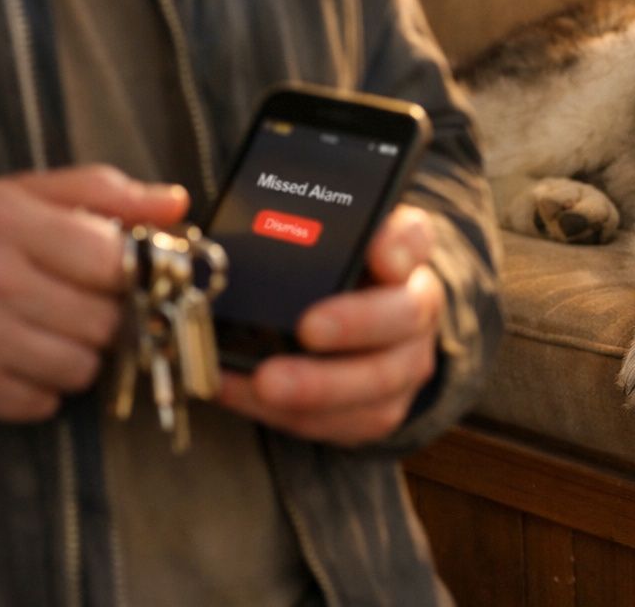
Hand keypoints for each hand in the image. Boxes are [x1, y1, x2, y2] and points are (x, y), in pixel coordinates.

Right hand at [0, 166, 188, 421]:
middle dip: (107, 315)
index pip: (115, 259)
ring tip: (51, 329)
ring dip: (81, 353)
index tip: (129, 271)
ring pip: (85, 366)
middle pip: (106, 319)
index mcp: (9, 219)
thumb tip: (177, 203)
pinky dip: (46, 386)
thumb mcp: (23, 195)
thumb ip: (105, 193)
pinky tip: (22, 358)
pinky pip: (49, 401)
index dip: (134, 270)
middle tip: (83, 302)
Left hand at [219, 205, 443, 445]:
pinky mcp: (380, 409)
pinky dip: (291, 413)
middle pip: (405, 315)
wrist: (361, 327)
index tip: (380, 255)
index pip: (413, 237)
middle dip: (356, 324)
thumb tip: (219, 212)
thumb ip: (295, 222)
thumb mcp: (321, 239)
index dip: (400, 247)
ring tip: (266, 381)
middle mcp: (416, 306)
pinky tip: (243, 393)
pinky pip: (344, 421)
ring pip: (379, 381)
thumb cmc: (331, 276)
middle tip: (309, 327)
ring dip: (320, 386)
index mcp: (402, 252)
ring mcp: (405, 363)